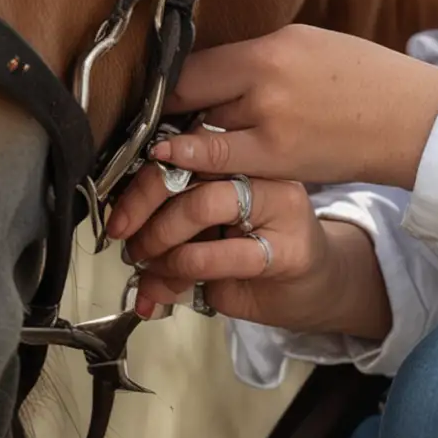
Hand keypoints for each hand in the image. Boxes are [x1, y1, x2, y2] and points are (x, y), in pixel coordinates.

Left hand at [110, 22, 437, 194]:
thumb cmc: (361, 74)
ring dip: (171, 149)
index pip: (193, 64)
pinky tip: (179, 169)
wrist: (407, 116)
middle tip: (133, 125)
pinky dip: (196, 168)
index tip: (143, 88)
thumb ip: (256, 57)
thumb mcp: (306, 44)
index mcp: (271, 49)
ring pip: (198, 139)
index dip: (162, 80)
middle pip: (187, 101)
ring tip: (148, 157)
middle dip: (161, 115)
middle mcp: (265, 87)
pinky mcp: (279, 164)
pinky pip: (221, 168)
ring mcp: (270, 129)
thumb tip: (209, 67)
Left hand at [118, 167, 389, 337]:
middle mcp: (265, 171)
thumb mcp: (213, 236)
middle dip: (146, 210)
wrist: (318, 287)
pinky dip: (187, 270)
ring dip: (163, 242)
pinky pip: (225, 254)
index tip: (119, 220)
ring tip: (150, 268)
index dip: (144, 183)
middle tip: (129, 244)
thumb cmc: (260, 255)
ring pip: (206, 203)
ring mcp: (281, 206)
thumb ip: (175, 234)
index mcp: (244, 158)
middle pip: (192, 169)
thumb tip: (125, 242)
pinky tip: (173, 286)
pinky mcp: (290, 248)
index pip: (188, 151)